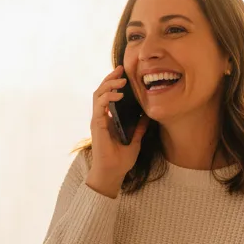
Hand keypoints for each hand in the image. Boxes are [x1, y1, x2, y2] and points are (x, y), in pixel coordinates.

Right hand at [85, 66, 148, 197]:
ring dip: (109, 85)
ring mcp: (97, 120)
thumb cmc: (120, 160)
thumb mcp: (135, 141)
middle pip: (101, 91)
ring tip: (121, 80)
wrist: (112, 173)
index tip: (124, 75)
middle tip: (121, 70)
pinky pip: (100, 106)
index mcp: (108, 120)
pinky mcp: (96, 125)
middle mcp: (100, 117)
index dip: (114, 84)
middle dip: (110, 79)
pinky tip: (119, 95)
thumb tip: (147, 117)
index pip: (108, 96)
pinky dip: (108, 97)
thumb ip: (139, 129)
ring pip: (98, 94)